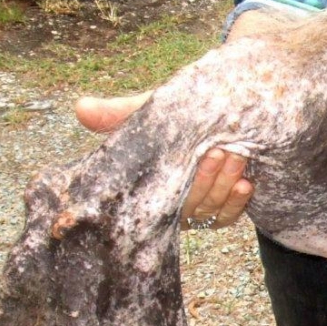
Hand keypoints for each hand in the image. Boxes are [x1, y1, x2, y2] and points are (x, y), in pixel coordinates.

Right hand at [74, 94, 252, 228]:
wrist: (214, 119)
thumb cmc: (174, 119)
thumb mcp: (149, 113)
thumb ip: (118, 114)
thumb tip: (80, 107)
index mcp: (151, 186)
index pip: (162, 198)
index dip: (186, 181)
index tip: (201, 155)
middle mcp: (172, 204)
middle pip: (190, 205)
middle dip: (208, 180)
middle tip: (223, 152)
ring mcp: (197, 210)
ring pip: (210, 209)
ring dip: (226, 185)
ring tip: (240, 158)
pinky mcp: (219, 213)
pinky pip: (226, 217)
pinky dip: (236, 204)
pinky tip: (246, 186)